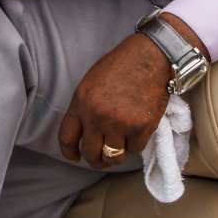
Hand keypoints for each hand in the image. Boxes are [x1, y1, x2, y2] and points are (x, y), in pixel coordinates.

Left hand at [58, 32, 171, 168]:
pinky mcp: (141, 128)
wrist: (150, 56)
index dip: (69, 152)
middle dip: (95, 161)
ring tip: (121, 146)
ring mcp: (120, 124)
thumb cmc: (122, 65)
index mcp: (81, 102)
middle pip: (91, 154)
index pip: (67, 137)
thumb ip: (85, 107)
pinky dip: (136, 143)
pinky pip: (135, 149)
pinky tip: (137, 130)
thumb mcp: (92, 82)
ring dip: (117, 155)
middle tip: (101, 160)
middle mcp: (98, 116)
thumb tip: (84, 132)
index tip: (74, 158)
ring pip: (113, 157)